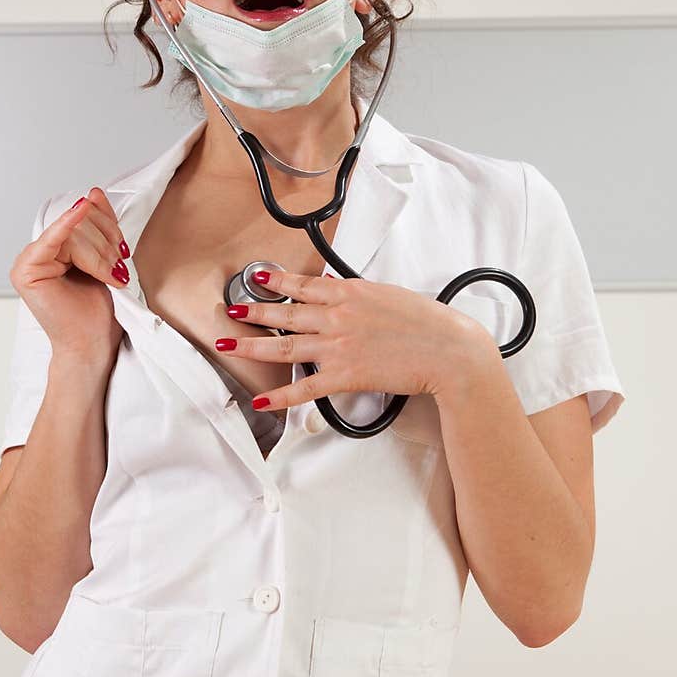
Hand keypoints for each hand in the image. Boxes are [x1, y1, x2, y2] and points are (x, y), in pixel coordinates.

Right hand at [9, 188, 128, 364]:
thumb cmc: (98, 309)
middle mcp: (40, 250)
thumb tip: (92, 193)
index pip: (84, 216)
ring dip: (100, 255)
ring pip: (75, 233)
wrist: (93, 344)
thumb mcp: (105, 258)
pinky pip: (52, 239)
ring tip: (109, 278)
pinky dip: (67, 225)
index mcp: (57, 246)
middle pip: (80, 222)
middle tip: (116, 271)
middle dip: (106, 244)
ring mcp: (29, 259)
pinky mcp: (26, 270)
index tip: (122, 250)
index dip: (108, 227)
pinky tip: (79, 212)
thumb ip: (98, 226)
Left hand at [214, 269, 483, 410]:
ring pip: (284, 346)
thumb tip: (343, 294)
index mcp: (350, 293)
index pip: (304, 285)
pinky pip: (303, 387)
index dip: (277, 281)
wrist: (448, 350)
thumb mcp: (390, 295)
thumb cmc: (428, 323)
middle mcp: (338, 317)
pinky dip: (279, 395)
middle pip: (285, 313)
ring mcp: (338, 346)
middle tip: (231, 309)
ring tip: (229, 343)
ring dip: (252, 345)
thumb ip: (360, 296)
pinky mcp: (344, 376)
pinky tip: (260, 398)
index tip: (257, 278)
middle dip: (253, 311)